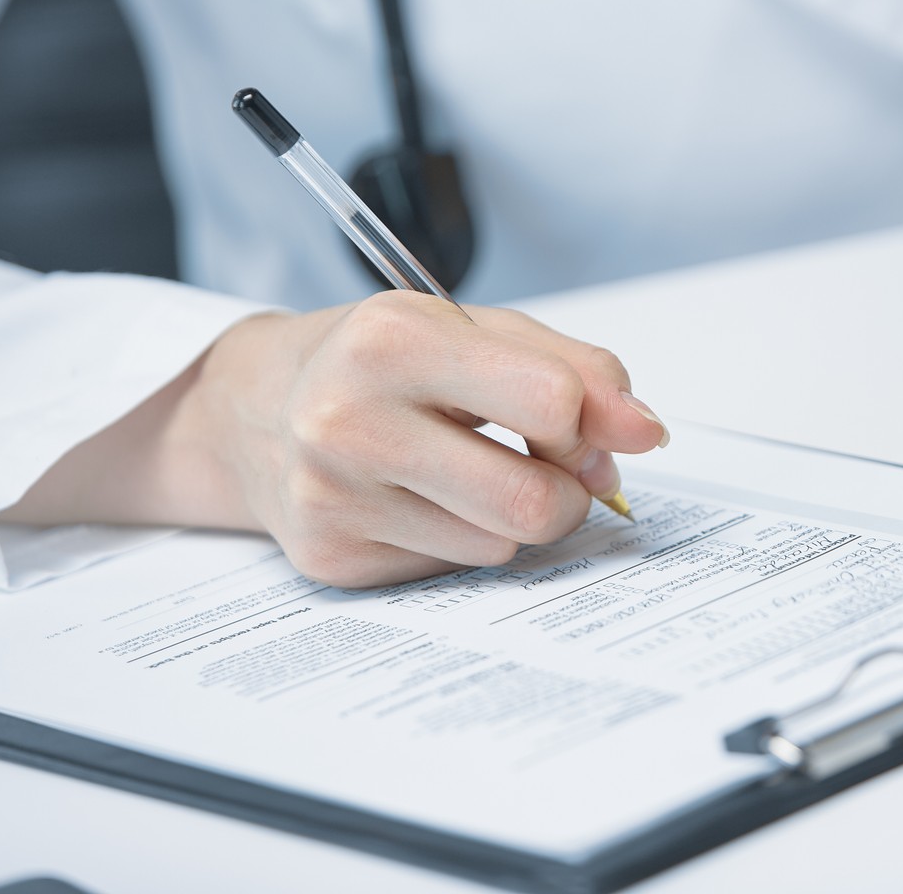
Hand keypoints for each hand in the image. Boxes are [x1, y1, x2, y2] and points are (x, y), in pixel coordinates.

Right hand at [0, 294, 670, 586]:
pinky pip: (454, 570)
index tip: (575, 421)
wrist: (256, 402)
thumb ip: (579, 370)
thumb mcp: (481, 331)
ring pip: (501, 545)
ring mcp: (333, 497)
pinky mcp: (330, 558)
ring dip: (513, 516)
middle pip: (533, 501)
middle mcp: (349, 421)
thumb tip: (646, 433)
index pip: (554, 403)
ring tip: (466, 471)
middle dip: (566, 492)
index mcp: (393, 341)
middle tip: (546, 465)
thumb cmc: (386, 358)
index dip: (589, 422)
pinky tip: (420, 499)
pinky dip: (461, 538)